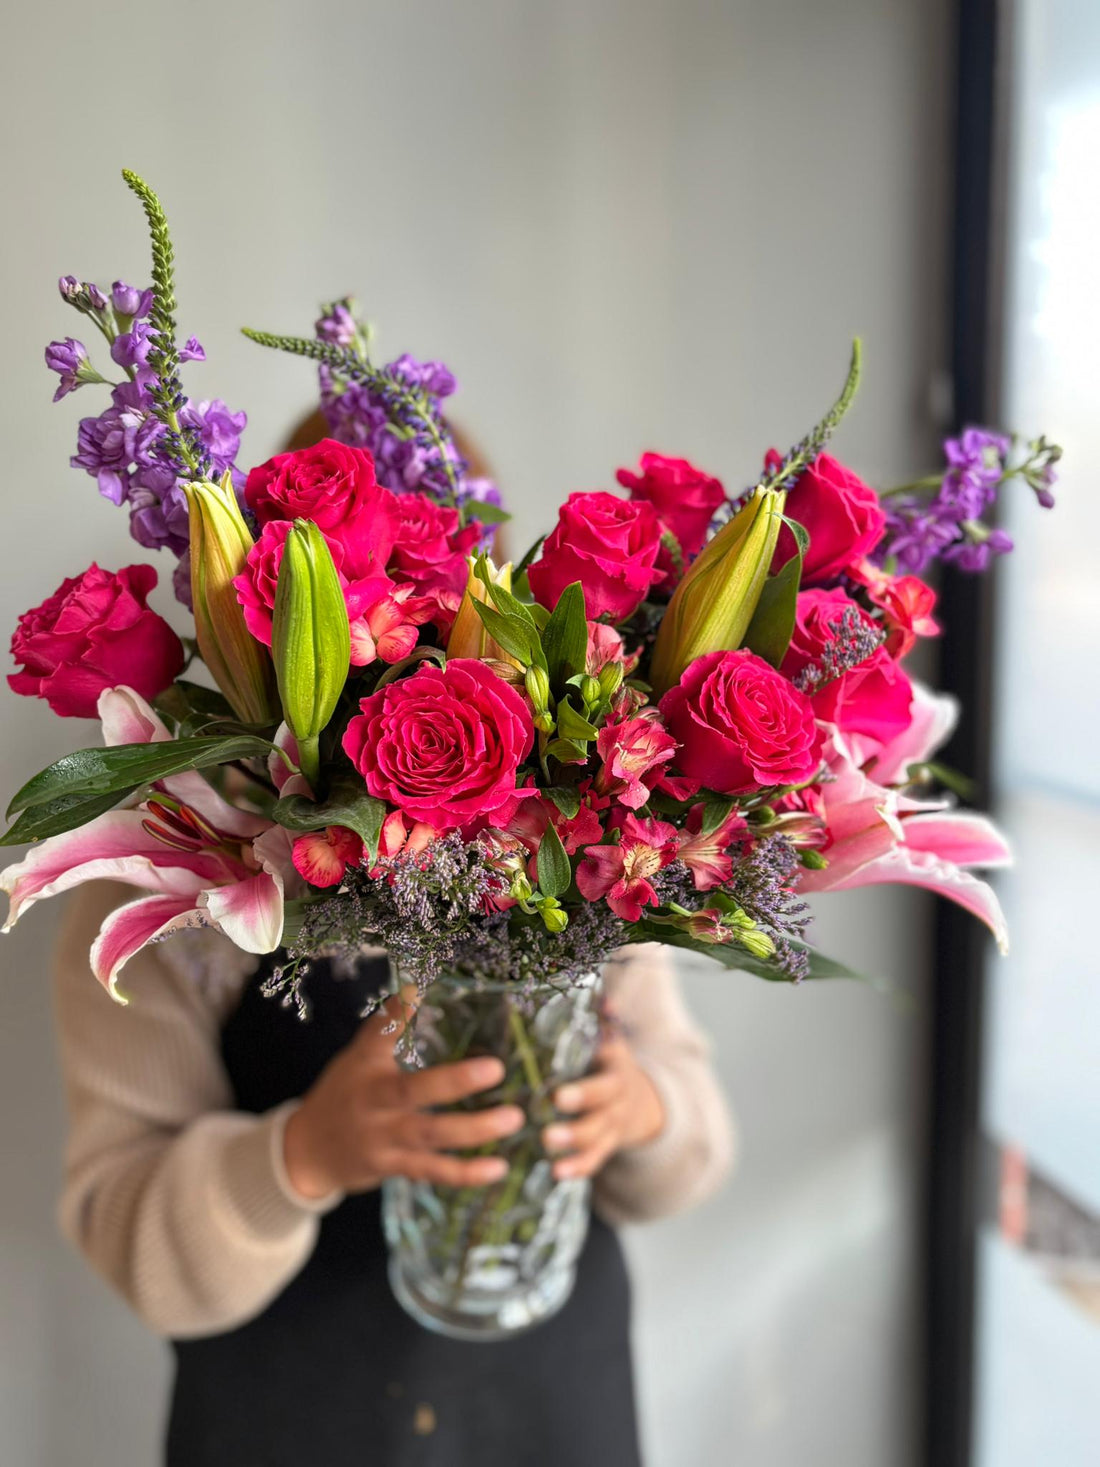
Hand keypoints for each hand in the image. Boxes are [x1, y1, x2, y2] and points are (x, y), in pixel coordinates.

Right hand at [283, 992, 524, 1200]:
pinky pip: (433, 1172)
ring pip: (431, 1137)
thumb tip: (415, 987)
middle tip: (497, 1068)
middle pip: (414, 1095)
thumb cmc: (342, 1093)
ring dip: (474, 1131)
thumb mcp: (356, 1058)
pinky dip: (465, 1173)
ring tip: (513, 1120)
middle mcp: (375, 1108)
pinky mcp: (396, 1168)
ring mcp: (385, 1141)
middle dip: (455, 1083)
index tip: (418, 992)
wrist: (309, 1152)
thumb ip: (385, 1028)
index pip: (379, 1042)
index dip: (395, 1020)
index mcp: (366, 1074)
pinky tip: (497, 1168)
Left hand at [542, 1035, 665, 1180]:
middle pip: (601, 1106)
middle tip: (550, 1116)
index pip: (606, 1074)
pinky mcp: (607, 1145)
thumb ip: (606, 1021)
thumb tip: (602, 998)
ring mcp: (613, 1124)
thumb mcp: (613, 1041)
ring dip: (573, 1143)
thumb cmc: (611, 1065)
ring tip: (547, 1144)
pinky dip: (578, 1168)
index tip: (558, 1092)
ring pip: (597, 1136)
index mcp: (616, 1068)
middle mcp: (617, 1098)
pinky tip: (556, 1174)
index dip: (585, 1087)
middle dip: (578, 1112)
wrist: (642, 1103)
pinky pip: (595, 1159)